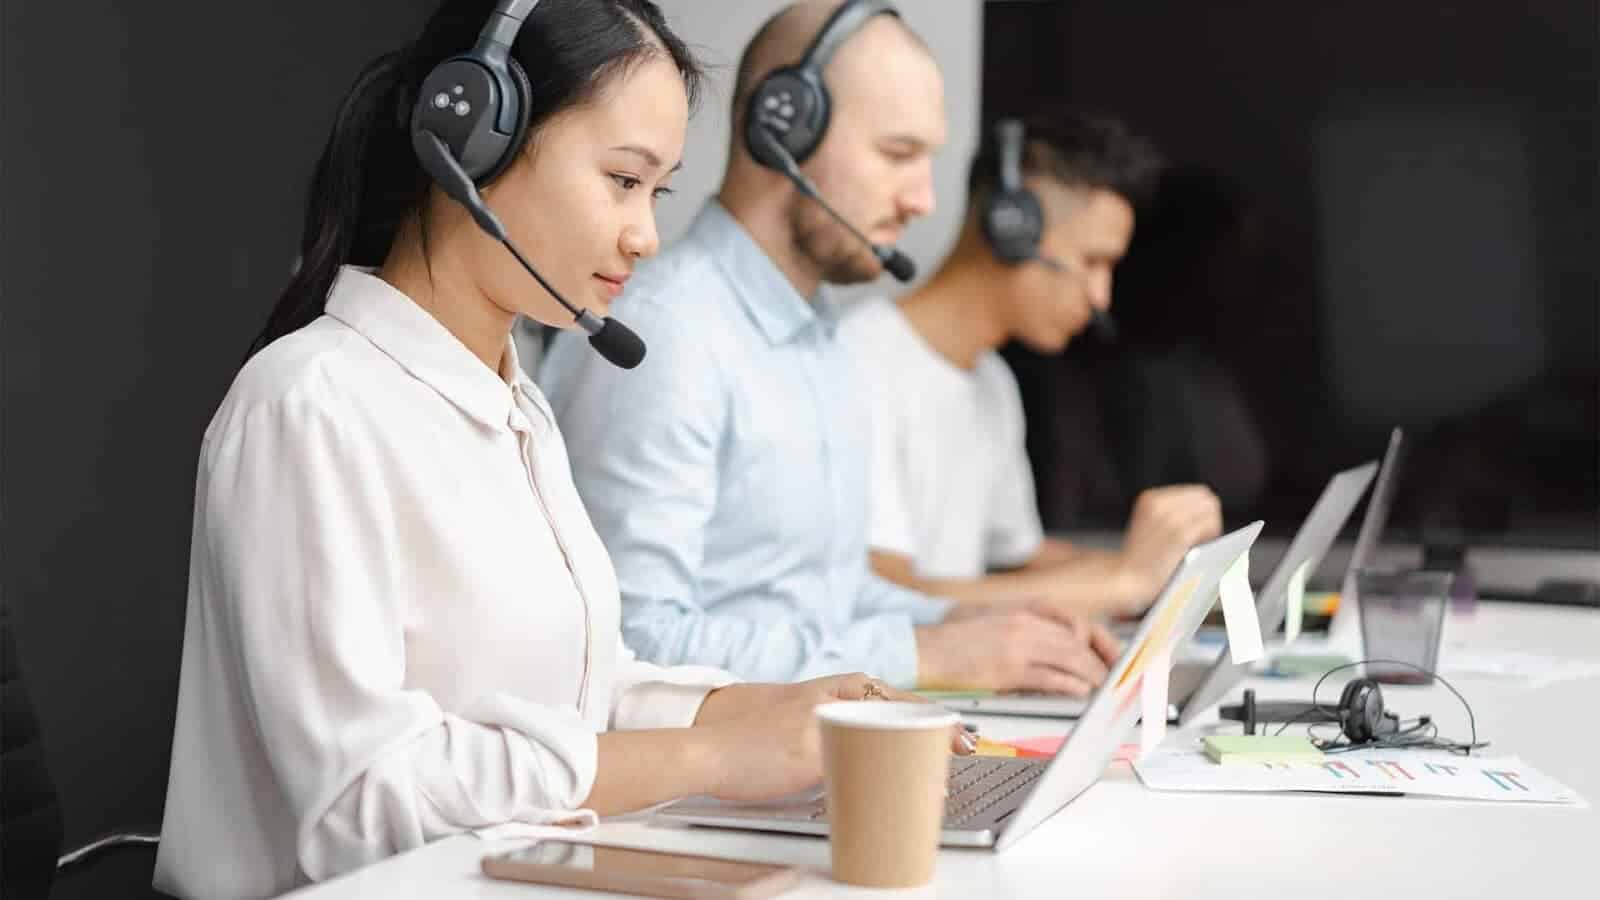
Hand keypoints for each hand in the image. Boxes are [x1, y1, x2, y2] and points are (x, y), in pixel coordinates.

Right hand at [693, 674, 974, 802]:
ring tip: (939, 784)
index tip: (965, 735)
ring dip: (917, 764)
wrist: (708, 744)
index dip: (937, 718)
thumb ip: (839, 721)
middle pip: (902, 716)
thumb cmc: (754, 735)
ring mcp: (823, 722)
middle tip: (967, 753)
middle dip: (938, 738)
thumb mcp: (804, 715)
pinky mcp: (809, 750)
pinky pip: (857, 768)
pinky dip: (885, 783)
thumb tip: (879, 745)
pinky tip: (901, 796)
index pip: (901, 698)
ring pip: (886, 740)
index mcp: (836, 685)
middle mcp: (834, 697)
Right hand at [915, 610, 1120, 695]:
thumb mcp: (991, 620)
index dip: (1097, 637)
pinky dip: (1070, 685)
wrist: (921, 648)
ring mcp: (1016, 645)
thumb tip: (1056, 645)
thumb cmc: (951, 641)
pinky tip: (1081, 693)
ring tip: (1102, 689)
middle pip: (1077, 639)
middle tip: (1113, 677)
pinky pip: (1049, 676)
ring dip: (1091, 674)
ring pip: (1069, 656)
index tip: (1110, 652)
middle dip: (1100, 659)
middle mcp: (1022, 623)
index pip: (1072, 620)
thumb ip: (1023, 628)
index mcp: (1019, 611)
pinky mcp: (1007, 668)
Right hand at [1115, 485, 1222, 610]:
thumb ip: (1171, 514)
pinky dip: (1211, 536)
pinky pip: (1209, 525)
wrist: (1124, 580)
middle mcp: (1160, 503)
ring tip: (1201, 543)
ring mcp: (1170, 518)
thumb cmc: (1139, 560)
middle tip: (1204, 537)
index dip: (1202, 511)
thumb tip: (1207, 510)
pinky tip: (1202, 548)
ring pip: (1211, 510)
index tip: (1199, 527)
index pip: (1196, 492)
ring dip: (1212, 526)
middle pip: (1206, 498)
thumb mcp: (1148, 525)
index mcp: (1151, 498)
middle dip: (1210, 516)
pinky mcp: (1179, 534)